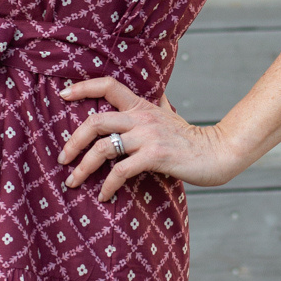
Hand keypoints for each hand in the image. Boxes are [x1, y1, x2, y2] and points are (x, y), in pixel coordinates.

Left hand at [58, 77, 240, 201]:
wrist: (218, 152)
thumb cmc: (193, 138)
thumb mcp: (173, 115)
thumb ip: (160, 105)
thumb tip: (159, 93)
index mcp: (142, 105)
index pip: (107, 85)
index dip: (82, 87)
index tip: (62, 95)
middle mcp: (142, 117)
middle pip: (95, 121)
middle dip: (72, 141)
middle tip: (63, 159)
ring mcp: (148, 136)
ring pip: (103, 148)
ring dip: (83, 167)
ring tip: (74, 182)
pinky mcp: (155, 156)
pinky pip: (121, 170)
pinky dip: (107, 185)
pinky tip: (104, 195)